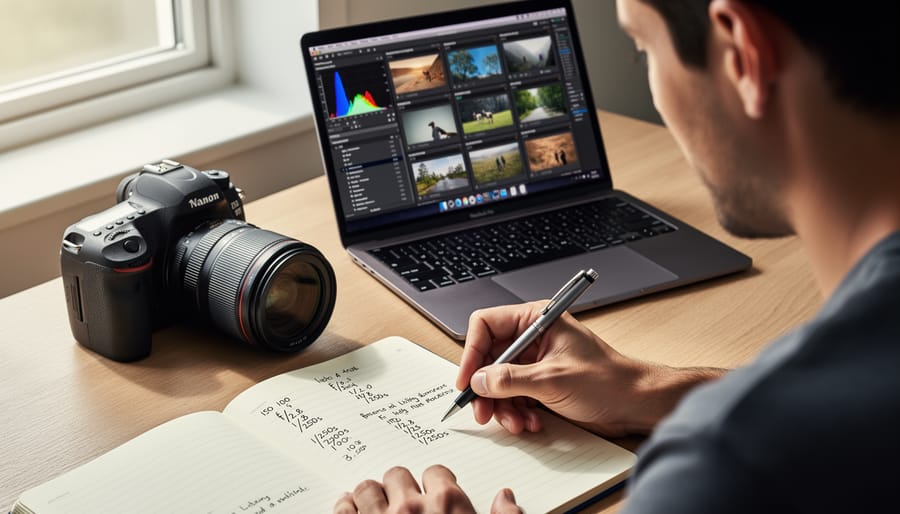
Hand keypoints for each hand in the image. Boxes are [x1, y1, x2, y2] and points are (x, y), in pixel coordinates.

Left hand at [333, 465, 521, 513]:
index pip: (435, 472)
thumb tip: (505, 497)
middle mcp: (411, 508)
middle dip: (401, 487)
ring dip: (372, 495)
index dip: (435, 484)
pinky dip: (346, 506)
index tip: (433, 494)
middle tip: (405, 503)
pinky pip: (344, 508)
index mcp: (448, 506)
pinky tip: (351, 510)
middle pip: (397, 475)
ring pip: (367, 488)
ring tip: (376, 507)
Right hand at [458, 302, 708, 435]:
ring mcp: (536, 361)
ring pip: (498, 380)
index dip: (472, 352)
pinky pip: (513, 395)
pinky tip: (530, 422)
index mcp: (536, 320)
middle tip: (483, 412)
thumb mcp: (553, 379)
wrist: (634, 404)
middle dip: (486, 387)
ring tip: (516, 422)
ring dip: (502, 405)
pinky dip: (516, 412)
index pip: (486, 325)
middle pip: (488, 357)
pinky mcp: (540, 382)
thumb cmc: (607, 381)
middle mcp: (533, 337)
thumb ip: (511, 379)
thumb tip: (479, 380)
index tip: (468, 380)